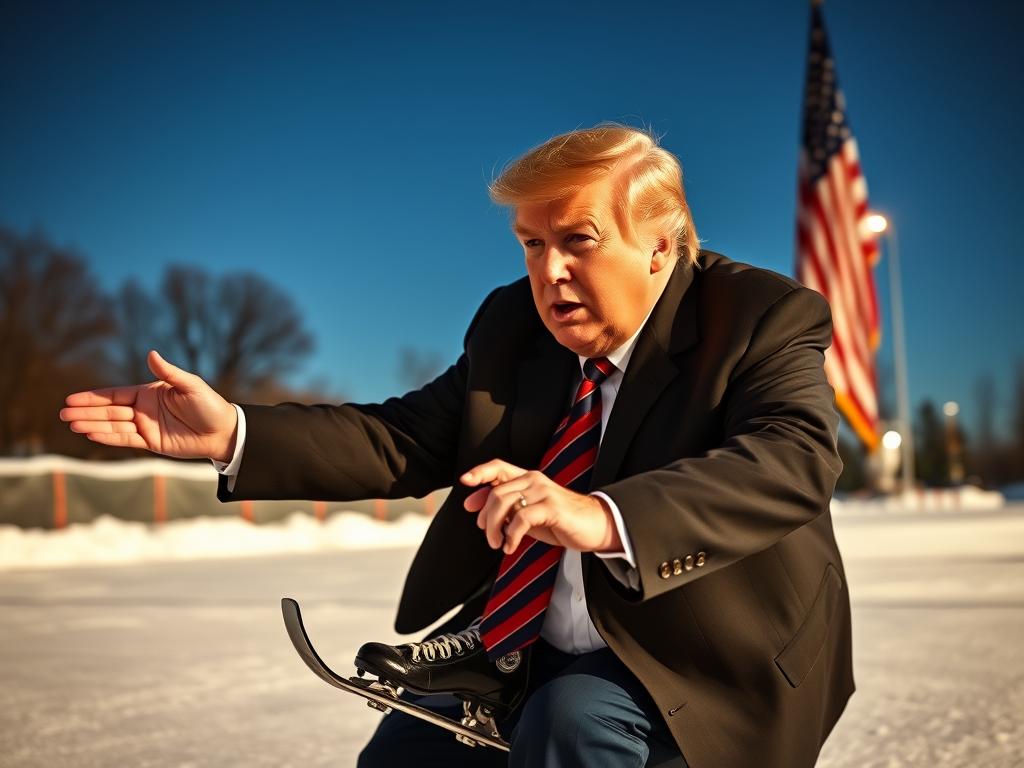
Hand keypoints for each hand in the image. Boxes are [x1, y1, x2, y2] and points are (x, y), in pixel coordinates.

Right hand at [59, 350, 238, 461]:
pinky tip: (91, 434)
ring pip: (113, 425)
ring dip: (92, 425)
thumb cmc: (209, 405)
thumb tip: (151, 354)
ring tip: (71, 425)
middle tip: (62, 414)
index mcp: (149, 393)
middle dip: (86, 412)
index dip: (93, 397)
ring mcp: (145, 426)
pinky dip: (108, 437)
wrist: (223, 431)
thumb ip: (169, 373)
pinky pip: (125, 439)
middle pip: (108, 410)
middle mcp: (143, 409)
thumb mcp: (190, 385)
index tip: (71, 398)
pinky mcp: (151, 442)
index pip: (114, 394)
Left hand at [461, 459, 621, 554]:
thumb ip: (505, 508)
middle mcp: (534, 480)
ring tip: (498, 544)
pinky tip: (511, 547)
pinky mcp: (552, 507)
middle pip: (495, 492)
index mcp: (528, 478)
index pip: (498, 467)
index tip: (464, 482)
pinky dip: (511, 536)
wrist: (595, 527)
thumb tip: (474, 506)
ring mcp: (543, 491)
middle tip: (489, 538)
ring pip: (504, 503)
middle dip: (486, 518)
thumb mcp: (528, 513)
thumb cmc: (560, 520)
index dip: (479, 472)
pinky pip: (521, 519)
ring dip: (495, 528)